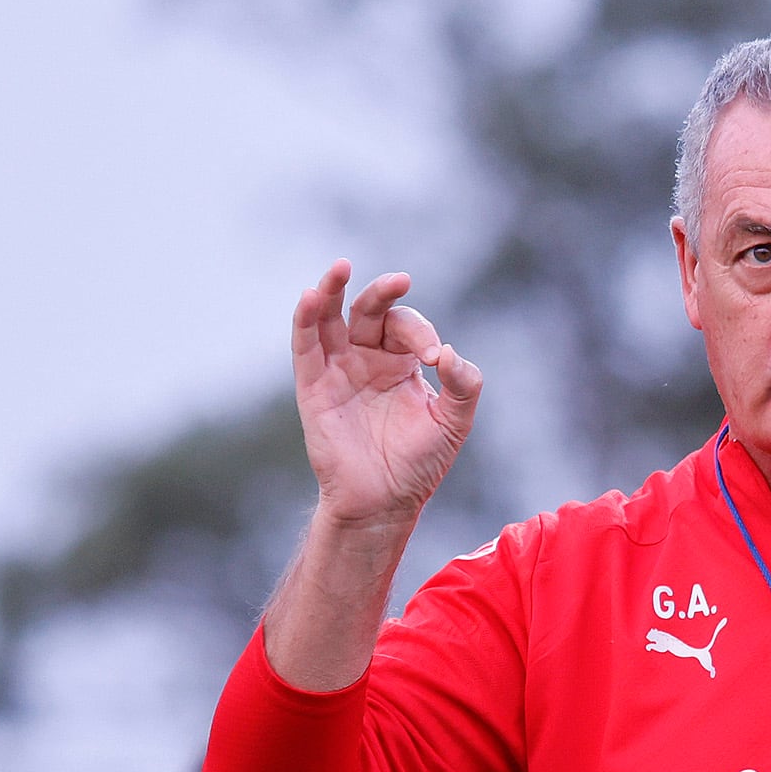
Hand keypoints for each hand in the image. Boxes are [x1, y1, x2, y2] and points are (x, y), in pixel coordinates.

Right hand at [294, 260, 482, 528]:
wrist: (383, 503)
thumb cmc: (418, 465)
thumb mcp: (454, 423)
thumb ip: (464, 385)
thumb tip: (451, 353)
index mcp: (401, 362)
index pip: (407, 327)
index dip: (422, 333)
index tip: (436, 358)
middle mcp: (367, 358)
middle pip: (370, 311)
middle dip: (384, 293)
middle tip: (402, 280)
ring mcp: (338, 369)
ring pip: (331, 318)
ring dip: (332, 289)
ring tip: (340, 267)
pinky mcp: (313, 386)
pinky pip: (306, 345)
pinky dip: (306, 319)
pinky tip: (312, 296)